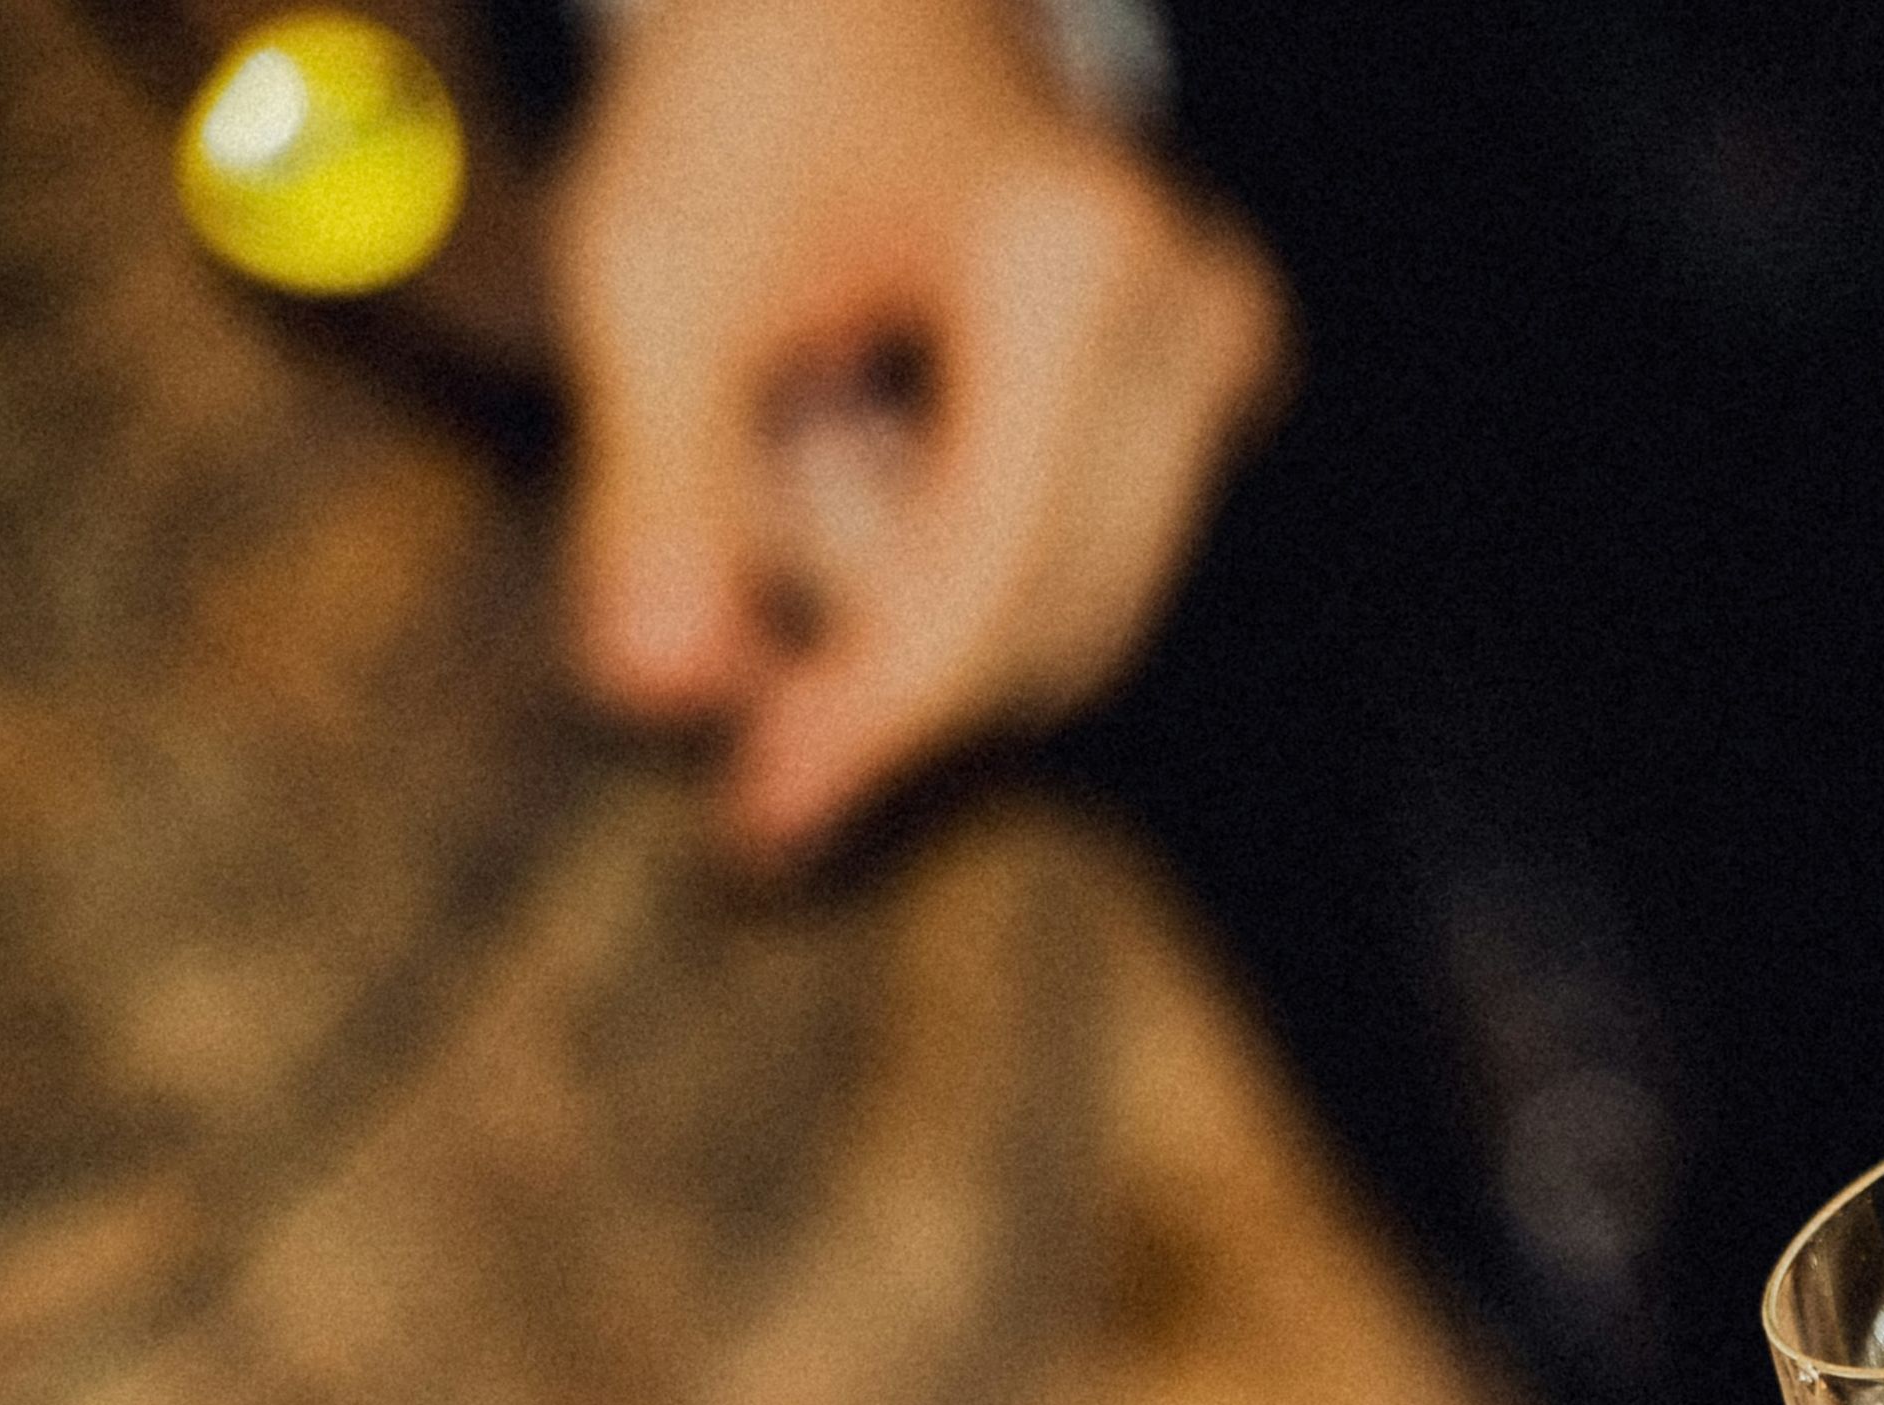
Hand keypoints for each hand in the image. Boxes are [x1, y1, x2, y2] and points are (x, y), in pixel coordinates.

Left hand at [554, 0, 1283, 859]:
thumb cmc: (751, 102)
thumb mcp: (653, 273)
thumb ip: (659, 489)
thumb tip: (657, 697)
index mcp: (1078, 269)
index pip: (997, 583)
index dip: (873, 721)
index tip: (759, 823)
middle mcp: (1198, 319)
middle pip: (1054, 626)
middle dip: (881, 662)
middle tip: (720, 647)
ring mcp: (1230, 356)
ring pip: (1081, 621)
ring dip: (914, 605)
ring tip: (803, 447)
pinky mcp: (1221, 388)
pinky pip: (1092, 568)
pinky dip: (962, 565)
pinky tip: (875, 451)